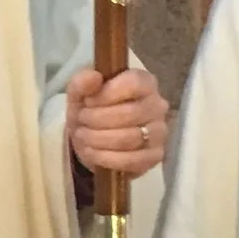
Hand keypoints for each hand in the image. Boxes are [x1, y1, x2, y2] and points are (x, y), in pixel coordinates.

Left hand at [70, 63, 168, 180]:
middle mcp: (158, 105)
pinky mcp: (155, 156)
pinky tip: (93, 152)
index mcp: (144, 82)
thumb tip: (94, 77)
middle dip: (96, 119)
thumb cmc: (90, 109)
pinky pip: (131, 160)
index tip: (88, 101)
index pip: (134, 84)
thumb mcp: (79, 93)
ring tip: (84, 135)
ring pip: (129, 138)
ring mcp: (159, 132)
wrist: (91, 139)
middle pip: (130, 113)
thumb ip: (82, 82)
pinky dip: (106, 158)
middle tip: (82, 120)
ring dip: (98, 139)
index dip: (106, 94)